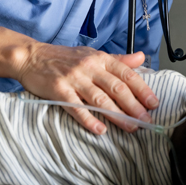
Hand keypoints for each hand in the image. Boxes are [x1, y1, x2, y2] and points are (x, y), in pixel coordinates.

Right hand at [15, 43, 158, 134]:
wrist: (32, 57)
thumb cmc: (63, 57)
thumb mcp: (92, 54)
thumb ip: (118, 59)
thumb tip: (141, 58)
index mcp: (100, 59)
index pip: (126, 74)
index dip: (142, 90)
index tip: (154, 103)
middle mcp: (89, 68)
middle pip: (117, 88)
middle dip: (134, 106)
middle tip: (147, 121)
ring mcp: (74, 79)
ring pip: (100, 99)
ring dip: (117, 115)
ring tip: (131, 127)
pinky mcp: (59, 90)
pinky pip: (77, 107)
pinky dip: (89, 119)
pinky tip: (100, 129)